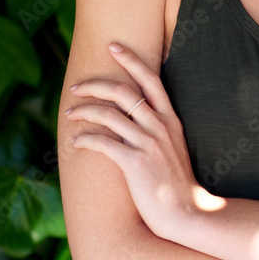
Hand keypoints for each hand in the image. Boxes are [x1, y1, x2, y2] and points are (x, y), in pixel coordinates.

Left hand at [65, 42, 217, 239]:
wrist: (188, 213)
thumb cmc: (177, 183)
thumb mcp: (173, 148)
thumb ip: (156, 129)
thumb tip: (130, 116)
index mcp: (171, 119)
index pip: (151, 79)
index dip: (131, 59)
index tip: (113, 46)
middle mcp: (160, 126)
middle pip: (123, 91)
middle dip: (95, 84)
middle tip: (76, 87)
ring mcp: (148, 144)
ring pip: (108, 114)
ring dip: (83, 111)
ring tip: (70, 114)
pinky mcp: (135, 163)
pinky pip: (103, 142)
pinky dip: (85, 139)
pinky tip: (76, 143)